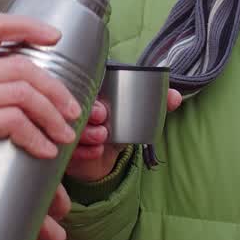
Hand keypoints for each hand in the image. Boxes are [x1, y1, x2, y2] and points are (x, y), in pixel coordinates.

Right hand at [0, 14, 82, 204]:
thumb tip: (15, 97)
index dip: (30, 26)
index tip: (55, 37)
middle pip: (24, 67)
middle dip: (57, 89)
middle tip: (73, 109)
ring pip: (25, 94)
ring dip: (53, 115)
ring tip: (64, 135)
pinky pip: (13, 123)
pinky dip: (36, 137)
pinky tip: (44, 150)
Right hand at [65, 88, 182, 182]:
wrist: (102, 154)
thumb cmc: (117, 127)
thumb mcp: (137, 115)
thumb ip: (158, 104)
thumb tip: (175, 97)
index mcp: (90, 92)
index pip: (84, 86)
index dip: (92, 97)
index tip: (103, 109)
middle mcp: (74, 107)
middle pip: (74, 106)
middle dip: (89, 113)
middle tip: (103, 119)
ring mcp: (66, 127)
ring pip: (71, 128)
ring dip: (88, 133)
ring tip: (102, 138)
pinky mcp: (63, 146)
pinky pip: (69, 149)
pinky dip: (84, 152)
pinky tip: (96, 151)